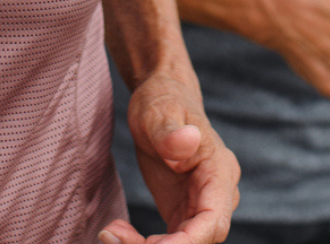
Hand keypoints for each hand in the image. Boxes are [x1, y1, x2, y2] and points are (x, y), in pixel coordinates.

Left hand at [100, 68, 236, 243]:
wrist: (162, 100)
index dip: (188, 243)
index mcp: (218, 172)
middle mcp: (216, 194)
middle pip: (199, 240)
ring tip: (110, 234)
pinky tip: (116, 232)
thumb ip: (171, 131)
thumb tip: (187, 141)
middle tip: (115, 239)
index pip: (213, 221)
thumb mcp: (160, 112)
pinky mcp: (182, 212)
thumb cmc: (163, 102)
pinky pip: (169, 241)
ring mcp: (200, 205)